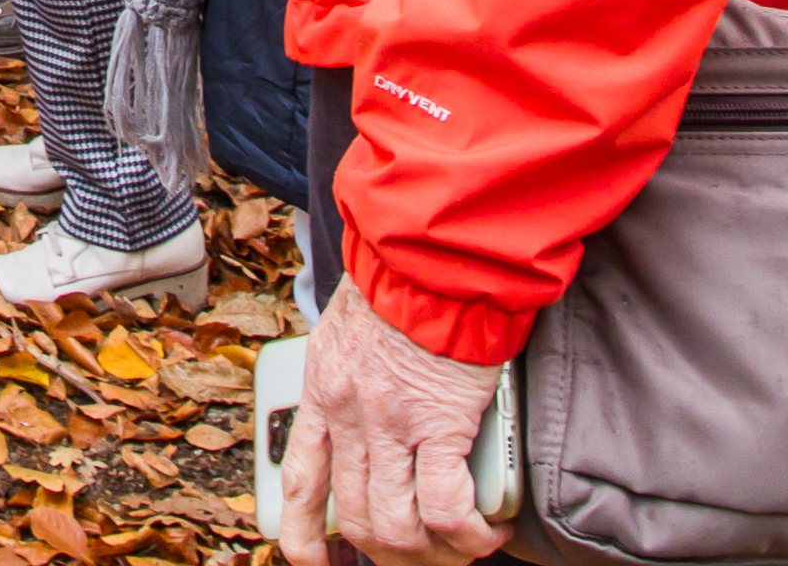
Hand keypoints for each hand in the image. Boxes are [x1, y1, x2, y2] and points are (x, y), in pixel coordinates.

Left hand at [279, 280, 506, 565]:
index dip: (304, 536)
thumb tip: (364, 408)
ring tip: (460, 548)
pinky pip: (447, 508)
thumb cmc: (401, 280)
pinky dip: (468, 535)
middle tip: (418, 554)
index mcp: (323, 391)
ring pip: (398, 525)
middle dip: (388, 552)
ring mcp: (392, 423)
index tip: (318, 561)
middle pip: (356, 517)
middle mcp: (349, 414)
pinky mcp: (441, 423)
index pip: (300, 482)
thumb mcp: (349, 328)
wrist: (432, 252)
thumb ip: (348, 373)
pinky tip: (486, 533)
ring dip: (431, 553)